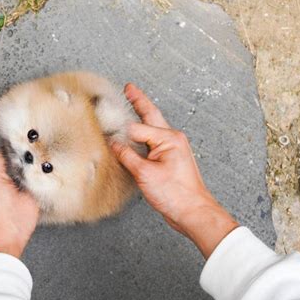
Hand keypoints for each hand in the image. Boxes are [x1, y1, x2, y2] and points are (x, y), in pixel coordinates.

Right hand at [112, 84, 238, 258]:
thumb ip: (127, 156)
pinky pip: (153, 141)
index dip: (120, 130)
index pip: (137, 129)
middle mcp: (172, 139)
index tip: (106, 130)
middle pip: (151, 115)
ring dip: (142, 115)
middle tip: (129, 88)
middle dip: (139, 101)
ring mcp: (172, 148)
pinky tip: (136, 133)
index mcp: (169, 139)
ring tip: (132, 103)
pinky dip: (142, 134)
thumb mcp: (145, 174)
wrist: (193, 211)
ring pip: (153, 126)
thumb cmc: (176, 194)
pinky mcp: (169, 158)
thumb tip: (114, 144)